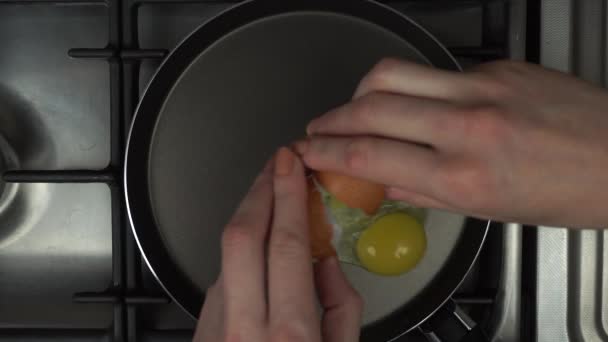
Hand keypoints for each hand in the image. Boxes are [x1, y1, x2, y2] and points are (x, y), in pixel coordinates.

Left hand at [193, 148, 362, 341]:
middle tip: (277, 164)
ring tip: (269, 193)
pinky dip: (243, 249)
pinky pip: (223, 274)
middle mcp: (245, 324)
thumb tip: (328, 262)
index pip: (286, 244)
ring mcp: (217, 323)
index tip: (291, 163)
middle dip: (260, 190)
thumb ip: (342, 308)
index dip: (288, 195)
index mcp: (290, 334)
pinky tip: (259, 242)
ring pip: (227, 251)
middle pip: (242, 236)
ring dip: (249, 213)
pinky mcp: (203, 325)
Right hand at [296, 59, 607, 227]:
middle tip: (316, 128)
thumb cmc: (567, 192)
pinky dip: (410, 87)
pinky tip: (415, 103)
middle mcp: (466, 125)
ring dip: (358, 92)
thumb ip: (426, 194)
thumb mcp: (489, 210)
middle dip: (328, 119)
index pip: (369, 155)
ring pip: (391, 73)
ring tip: (352, 109)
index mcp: (463, 175)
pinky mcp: (494, 67)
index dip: (325, 152)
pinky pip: (433, 71)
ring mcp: (480, 88)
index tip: (307, 152)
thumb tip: (384, 183)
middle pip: (368, 107)